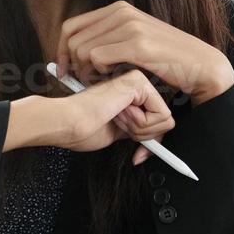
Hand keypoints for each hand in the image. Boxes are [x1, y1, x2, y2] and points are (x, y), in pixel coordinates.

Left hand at [55, 0, 233, 105]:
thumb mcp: (133, 41)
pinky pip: (97, 59)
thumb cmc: (164, 60)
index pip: (70, 26)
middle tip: (86, 82)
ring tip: (102, 82)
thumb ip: (107, 40)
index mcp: (118, 9)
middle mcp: (122, 12)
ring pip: (82, 51)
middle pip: (72, 40)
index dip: (61, 50)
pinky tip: (113, 79)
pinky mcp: (138, 44)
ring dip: (87, 73)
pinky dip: (99, 74)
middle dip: (73, 66)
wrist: (201, 66)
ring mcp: (130, 26)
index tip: (64, 71)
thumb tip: (72, 53)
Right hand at [57, 69, 175, 163]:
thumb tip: (155, 142)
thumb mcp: (120, 132)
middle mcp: (135, 84)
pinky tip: (119, 113)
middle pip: (165, 121)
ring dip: (139, 128)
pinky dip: (140, 123)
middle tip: (118, 126)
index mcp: (129, 95)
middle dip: (143, 135)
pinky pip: (162, 114)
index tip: (138, 154)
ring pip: (165, 119)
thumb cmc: (82, 127)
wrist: (68, 122)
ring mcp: (138, 80)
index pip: (158, 120)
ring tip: (115, 117)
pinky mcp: (139, 81)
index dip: (151, 142)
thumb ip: (138, 130)